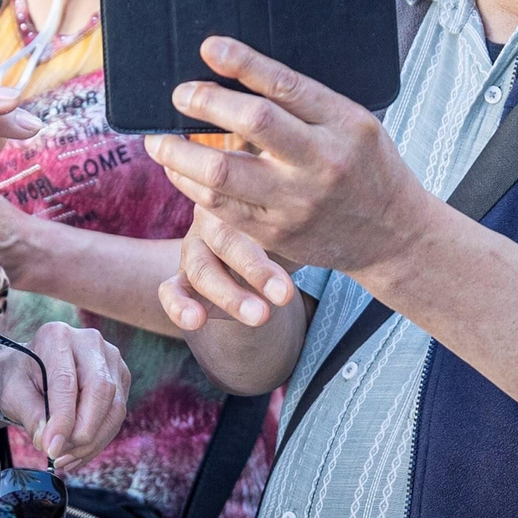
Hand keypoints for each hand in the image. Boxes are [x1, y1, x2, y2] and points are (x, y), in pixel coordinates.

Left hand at [0, 322, 128, 470]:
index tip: (52, 449)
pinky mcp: (120, 378)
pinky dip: (98, 441)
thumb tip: (49, 443)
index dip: (62, 419)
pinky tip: (77, 454)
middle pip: (101, 390)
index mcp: (57, 336)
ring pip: (115, 407)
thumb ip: (30, 415)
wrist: (31, 370)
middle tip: (59, 456)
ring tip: (64, 459)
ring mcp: (111, 359)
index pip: (67, 381)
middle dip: (83, 432)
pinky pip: (117, 415)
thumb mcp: (13, 394)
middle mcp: (90, 342)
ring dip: (92, 442)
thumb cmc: (20, 378)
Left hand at [145, 37, 426, 294]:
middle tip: (179, 95)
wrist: (392, 235)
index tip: (208, 47)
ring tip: (158, 141)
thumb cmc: (366, 164)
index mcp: (343, 124)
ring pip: (222, 176)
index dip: (243, 62)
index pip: (286, 86)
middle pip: (252, 123)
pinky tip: (179, 172)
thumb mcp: (352, 122)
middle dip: (205, 103)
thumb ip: (304, 102)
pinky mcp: (277, 235)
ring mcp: (297, 203)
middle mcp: (321, 163)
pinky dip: (191, 188)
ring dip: (179, 154)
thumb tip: (239, 71)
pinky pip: (221, 210)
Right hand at [160, 206, 297, 331]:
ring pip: (202, 269)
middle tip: (283, 297)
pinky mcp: (181, 276)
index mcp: (242, 196)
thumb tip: (348, 195)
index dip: (265, 255)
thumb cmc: (286, 228)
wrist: (264, 246)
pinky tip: (195, 321)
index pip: (247, 216)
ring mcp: (194, 248)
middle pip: (226, 241)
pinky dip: (179, 306)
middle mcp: (213, 219)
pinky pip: (169, 290)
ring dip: (228, 296)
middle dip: (254, 272)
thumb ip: (308, 213)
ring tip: (259, 318)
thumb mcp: (297, 219)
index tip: (289, 287)